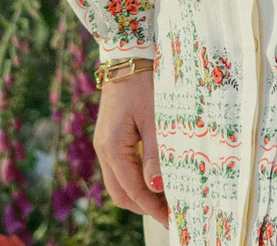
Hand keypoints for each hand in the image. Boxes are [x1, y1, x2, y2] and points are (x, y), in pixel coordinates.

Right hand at [92, 70, 167, 225]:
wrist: (129, 56)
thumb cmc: (145, 84)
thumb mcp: (155, 119)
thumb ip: (156, 154)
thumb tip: (157, 187)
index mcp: (112, 147)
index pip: (132, 190)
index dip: (152, 208)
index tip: (172, 219)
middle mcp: (104, 149)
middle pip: (121, 194)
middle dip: (145, 206)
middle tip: (172, 211)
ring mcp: (104, 144)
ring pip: (119, 183)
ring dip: (140, 194)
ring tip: (167, 197)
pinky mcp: (110, 138)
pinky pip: (120, 169)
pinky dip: (136, 180)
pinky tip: (156, 177)